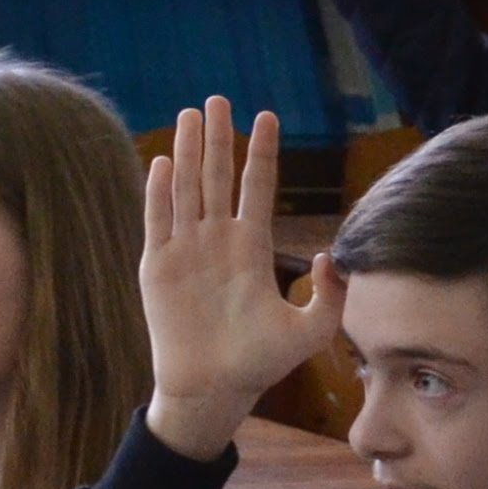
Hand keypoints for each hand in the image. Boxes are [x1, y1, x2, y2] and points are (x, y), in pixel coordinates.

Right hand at [137, 100, 342, 459]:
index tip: (267, 116)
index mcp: (251, 248)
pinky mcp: (157, 267)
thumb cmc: (260, 363)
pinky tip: (164, 163)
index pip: (257, 188)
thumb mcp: (311, 331)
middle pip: (217, 177)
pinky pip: (157, 221)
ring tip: (190, 115)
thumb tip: (327, 254)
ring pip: (186, 189)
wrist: (214, 389)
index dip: (261, 152)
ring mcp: (185, 251)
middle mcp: (217, 241)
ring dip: (188, 152)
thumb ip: (330, 295)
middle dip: (219, 138)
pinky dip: (159, 192)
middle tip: (218, 99)